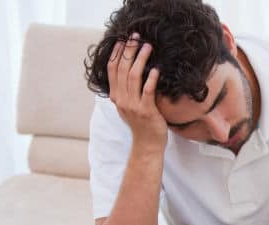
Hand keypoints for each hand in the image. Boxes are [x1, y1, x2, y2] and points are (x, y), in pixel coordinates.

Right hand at [107, 33, 167, 151]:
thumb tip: (129, 70)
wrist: (147, 144)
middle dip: (128, 51)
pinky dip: (150, 79)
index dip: (117, 53)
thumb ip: (126, 90)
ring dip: (140, 60)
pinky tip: (156, 69)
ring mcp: (133, 105)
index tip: (123, 40)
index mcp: (115, 96)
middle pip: (122, 69)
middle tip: (136, 37)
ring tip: (148, 47)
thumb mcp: (128, 105)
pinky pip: (147, 91)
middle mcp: (121, 99)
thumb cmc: (141, 123)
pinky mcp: (146, 111)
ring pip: (133, 77)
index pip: (112, 69)